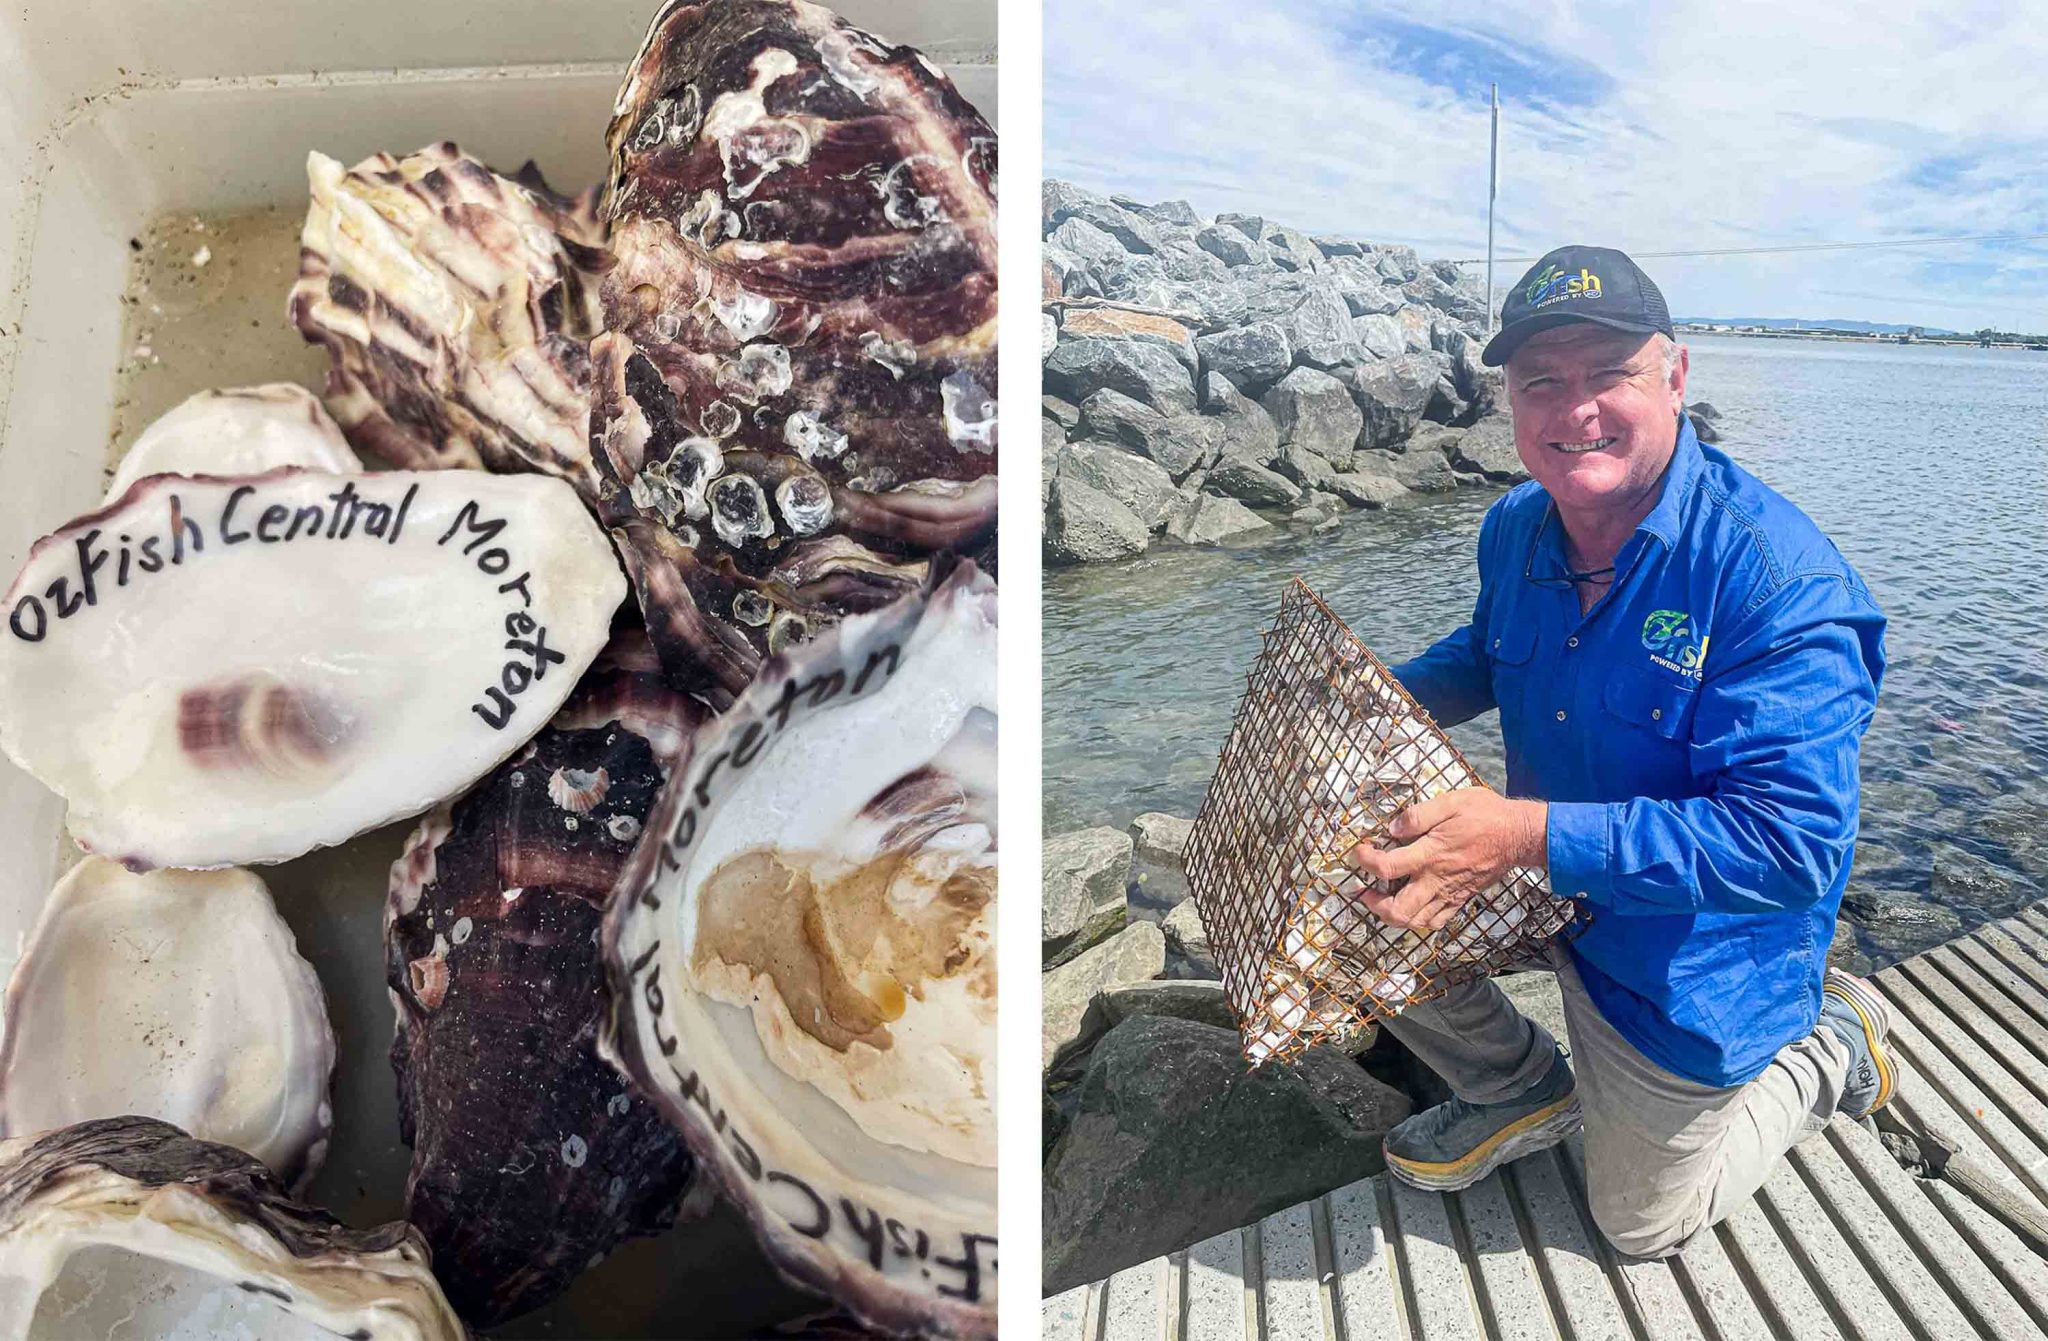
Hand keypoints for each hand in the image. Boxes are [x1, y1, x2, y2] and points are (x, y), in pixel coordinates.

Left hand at [1344, 789, 1547, 931]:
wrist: (1518, 835)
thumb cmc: (1486, 815)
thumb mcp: (1451, 802)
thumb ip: (1419, 815)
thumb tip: (1393, 827)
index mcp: (1431, 854)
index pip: (1387, 867)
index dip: (1365, 861)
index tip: (1360, 850)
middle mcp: (1437, 879)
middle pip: (1397, 910)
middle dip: (1373, 904)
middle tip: (1363, 889)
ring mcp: (1450, 893)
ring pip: (1415, 922)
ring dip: (1392, 916)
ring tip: (1381, 900)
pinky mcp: (1460, 899)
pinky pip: (1435, 922)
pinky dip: (1417, 920)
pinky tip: (1410, 905)